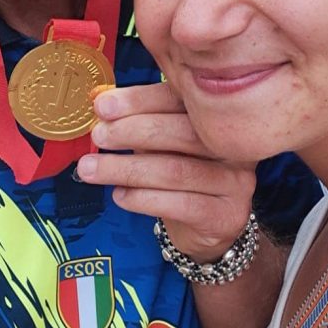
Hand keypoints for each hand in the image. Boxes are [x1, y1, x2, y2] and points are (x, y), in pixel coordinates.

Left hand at [75, 80, 255, 262]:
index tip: (102, 105)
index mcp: (215, 115)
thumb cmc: (179, 174)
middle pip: (182, 132)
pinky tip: (120, 196)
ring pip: (175, 171)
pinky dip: (143, 199)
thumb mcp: (159, 143)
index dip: (139, 100)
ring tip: (91, 170)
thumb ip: (136, 122)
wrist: (206, 229)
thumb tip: (99, 102)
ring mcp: (235, 181)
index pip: (179, 99)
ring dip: (126, 169)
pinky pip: (181, 204)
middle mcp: (232, 145)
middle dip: (131, 131)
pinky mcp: (225, 216)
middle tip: (98, 136)